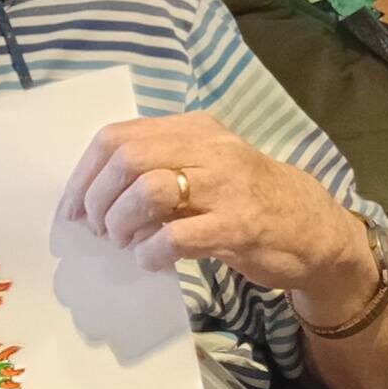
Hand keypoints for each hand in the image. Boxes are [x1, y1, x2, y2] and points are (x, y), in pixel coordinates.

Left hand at [60, 112, 354, 289]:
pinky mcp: (240, 226)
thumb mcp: (202, 166)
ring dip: (122, 222)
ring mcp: (227, 186)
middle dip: (100, 199)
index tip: (73, 207)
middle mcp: (209, 148)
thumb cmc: (245, 198)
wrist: (314, 228)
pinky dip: (151, 251)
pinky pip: (177, 236)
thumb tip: (92, 193)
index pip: (118, 136)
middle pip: (127, 160)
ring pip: (149, 191)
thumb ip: (157, 166)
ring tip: (123, 241)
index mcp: (193, 129)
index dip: (85, 174)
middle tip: (99, 228)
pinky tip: (150, 260)